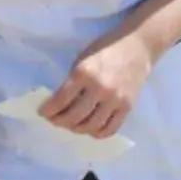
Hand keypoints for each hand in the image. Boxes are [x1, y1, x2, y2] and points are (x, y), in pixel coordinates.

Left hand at [41, 31, 155, 137]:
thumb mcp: (82, 59)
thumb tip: (59, 102)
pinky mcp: (127, 107)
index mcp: (83, 73)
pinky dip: (98, 133)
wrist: (138, 46)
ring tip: (71, 125)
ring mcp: (115, 100)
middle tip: (55, 120)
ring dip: (77, 129)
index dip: (48, 110)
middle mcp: (99, 89)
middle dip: (59, 121)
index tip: (42, 112)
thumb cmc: (106, 49)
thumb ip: (72, 80)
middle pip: (74, 117)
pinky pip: (110, 128)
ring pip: (91, 126)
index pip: (60, 100)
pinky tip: (90, 128)